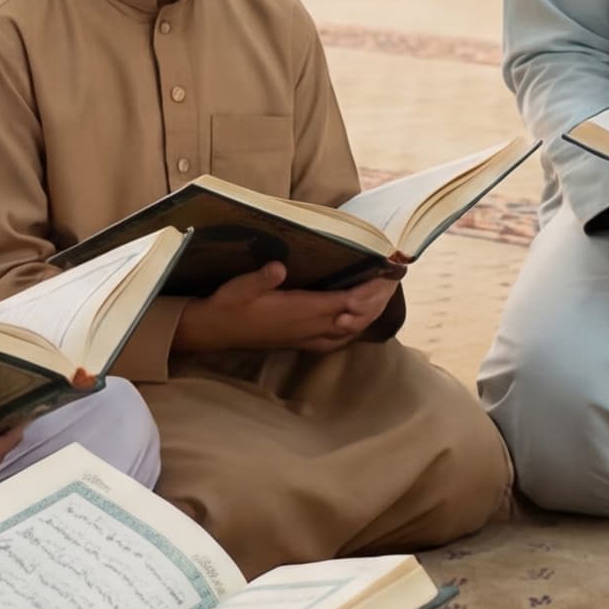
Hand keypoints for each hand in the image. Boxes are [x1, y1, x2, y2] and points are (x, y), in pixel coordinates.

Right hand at [170, 261, 393, 355]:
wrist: (213, 331)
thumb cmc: (227, 305)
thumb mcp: (239, 287)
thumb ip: (260, 279)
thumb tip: (278, 267)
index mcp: (300, 311)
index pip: (347, 302)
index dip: (371, 291)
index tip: (388, 274)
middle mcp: (309, 328)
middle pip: (357, 318)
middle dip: (379, 300)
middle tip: (395, 280)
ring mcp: (306, 337)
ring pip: (350, 331)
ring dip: (370, 314)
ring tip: (384, 295)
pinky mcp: (300, 341)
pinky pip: (337, 340)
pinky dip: (354, 329)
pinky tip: (359, 320)